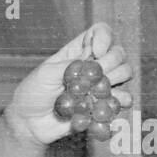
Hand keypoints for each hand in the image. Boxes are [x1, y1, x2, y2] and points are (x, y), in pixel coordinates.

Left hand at [4, 23, 132, 145]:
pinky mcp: (103, 105)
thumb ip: (69, 65)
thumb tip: (92, 61)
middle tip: (96, 75)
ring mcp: (100, 85)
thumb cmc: (33, 94)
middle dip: (112, 61)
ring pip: (125, 72)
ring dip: (117, 78)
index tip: (96, 52)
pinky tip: (108, 104)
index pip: (100, 33)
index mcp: (78, 52)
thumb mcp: (45, 73)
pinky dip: (120, 101)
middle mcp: (93, 66)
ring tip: (98, 90)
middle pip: (118, 52)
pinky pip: (123, 99)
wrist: (31, 123)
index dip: (104, 37)